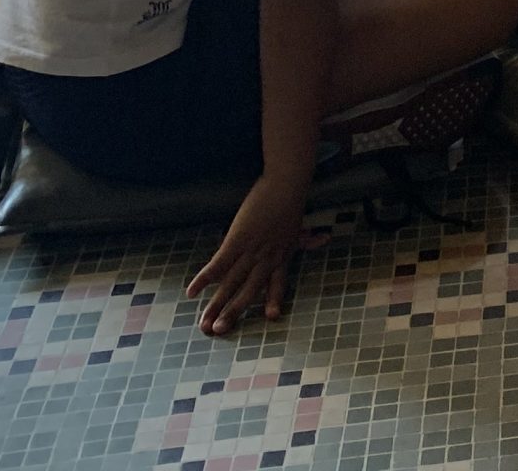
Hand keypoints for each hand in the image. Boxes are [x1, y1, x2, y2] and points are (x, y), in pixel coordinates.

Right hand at [189, 173, 309, 337]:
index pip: (277, 285)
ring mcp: (251, 251)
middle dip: (233, 313)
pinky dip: (204, 279)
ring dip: (216, 305)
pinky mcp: (236, 241)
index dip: (273, 300)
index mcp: (281, 257)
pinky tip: (192, 293)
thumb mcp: (298, 225)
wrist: (285, 184)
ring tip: (204, 324)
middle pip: (248, 292)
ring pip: (231, 284)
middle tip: (219, 332)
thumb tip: (326, 237)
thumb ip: (308, 239)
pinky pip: (218, 265)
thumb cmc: (290, 203)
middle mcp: (266, 259)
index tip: (270, 318)